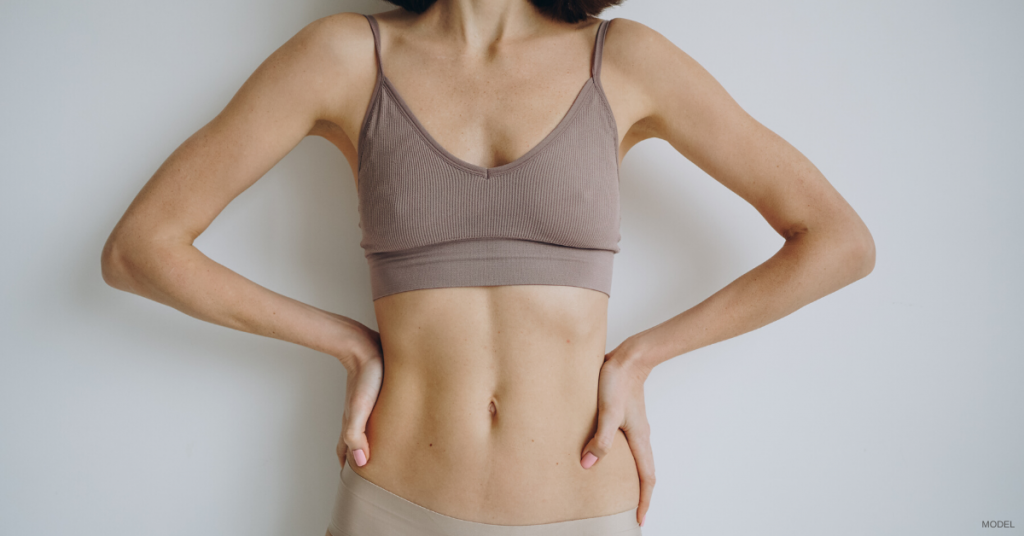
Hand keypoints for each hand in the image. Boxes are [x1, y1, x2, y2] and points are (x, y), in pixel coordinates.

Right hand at [333, 319, 383, 469]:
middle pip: (353, 443)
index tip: (353, 484)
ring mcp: (365, 406)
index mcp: (352, 423)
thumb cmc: (365, 377)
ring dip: (367, 443)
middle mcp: (357, 417)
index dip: (348, 468)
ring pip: (364, 430)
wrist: (364, 347)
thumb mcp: (360, 408)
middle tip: (366, 474)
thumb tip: (360, 463)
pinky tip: (387, 425)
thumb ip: (356, 435)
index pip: (346, 452)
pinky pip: (374, 416)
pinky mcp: (375, 394)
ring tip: (377, 455)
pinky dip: (376, 427)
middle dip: (357, 459)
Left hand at [579, 338, 654, 526]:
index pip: (647, 478)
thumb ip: (600, 438)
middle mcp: (640, 436)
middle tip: (629, 511)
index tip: (639, 520)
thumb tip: (587, 464)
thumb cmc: (619, 381)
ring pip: (635, 459)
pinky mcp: (624, 417)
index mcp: (640, 439)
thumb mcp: (608, 411)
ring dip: (630, 477)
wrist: (628, 356)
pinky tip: (604, 457)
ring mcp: (633, 427)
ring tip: (618, 491)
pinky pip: (626, 446)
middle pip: (644, 472)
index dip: (644, 501)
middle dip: (639, 494)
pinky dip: (620, 459)